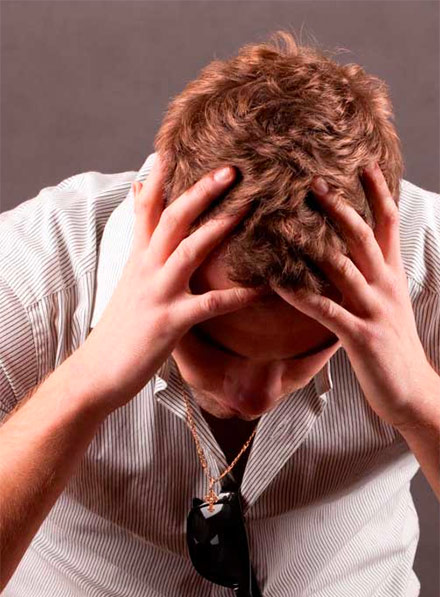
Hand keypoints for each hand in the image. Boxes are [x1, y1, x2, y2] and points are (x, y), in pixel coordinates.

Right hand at [77, 156, 260, 413]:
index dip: (159, 176)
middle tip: (232, 169)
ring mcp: (157, 294)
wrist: (98, 371)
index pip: (146, 207)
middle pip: (171, 218)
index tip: (174, 147)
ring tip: (249, 208)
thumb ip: (141, 252)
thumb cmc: (119, 330)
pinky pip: (210, 304)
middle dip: (200, 191)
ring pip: (189, 250)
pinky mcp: (170, 322)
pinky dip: (237, 295)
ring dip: (219, 227)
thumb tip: (143, 224)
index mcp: (138, 258)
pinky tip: (262, 289)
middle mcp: (146, 269)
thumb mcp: (127, 284)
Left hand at [273, 162, 437, 430]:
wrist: (412, 391)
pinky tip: (275, 283)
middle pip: (360, 235)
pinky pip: (325, 310)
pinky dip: (299, 295)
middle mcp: (386, 286)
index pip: (387, 223)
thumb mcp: (388, 305)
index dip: (376, 192)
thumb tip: (347, 256)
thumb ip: (371, 278)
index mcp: (393, 276)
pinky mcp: (360, 336)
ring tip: (283, 223)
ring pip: (341, 266)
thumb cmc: (394, 348)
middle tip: (311, 180)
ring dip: (310, 243)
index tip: (363, 164)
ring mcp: (374, 310)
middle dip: (336, 206)